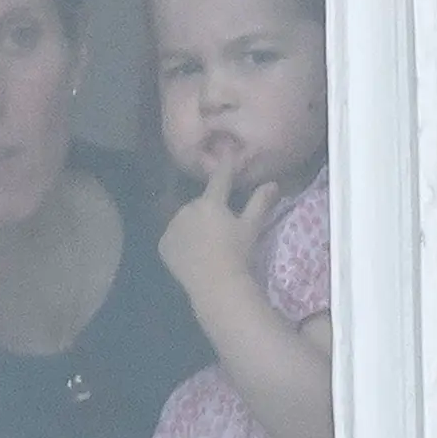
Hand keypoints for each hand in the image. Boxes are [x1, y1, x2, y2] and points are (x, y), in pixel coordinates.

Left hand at [158, 152, 279, 298]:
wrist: (215, 285)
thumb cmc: (237, 254)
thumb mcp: (251, 227)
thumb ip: (260, 202)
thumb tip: (272, 183)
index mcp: (210, 202)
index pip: (220, 179)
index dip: (225, 166)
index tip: (227, 152)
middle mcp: (187, 209)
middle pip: (200, 205)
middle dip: (208, 212)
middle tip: (219, 231)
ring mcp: (172, 227)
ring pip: (184, 220)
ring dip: (193, 226)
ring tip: (206, 245)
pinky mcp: (164, 245)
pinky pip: (173, 238)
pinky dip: (180, 242)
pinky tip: (192, 254)